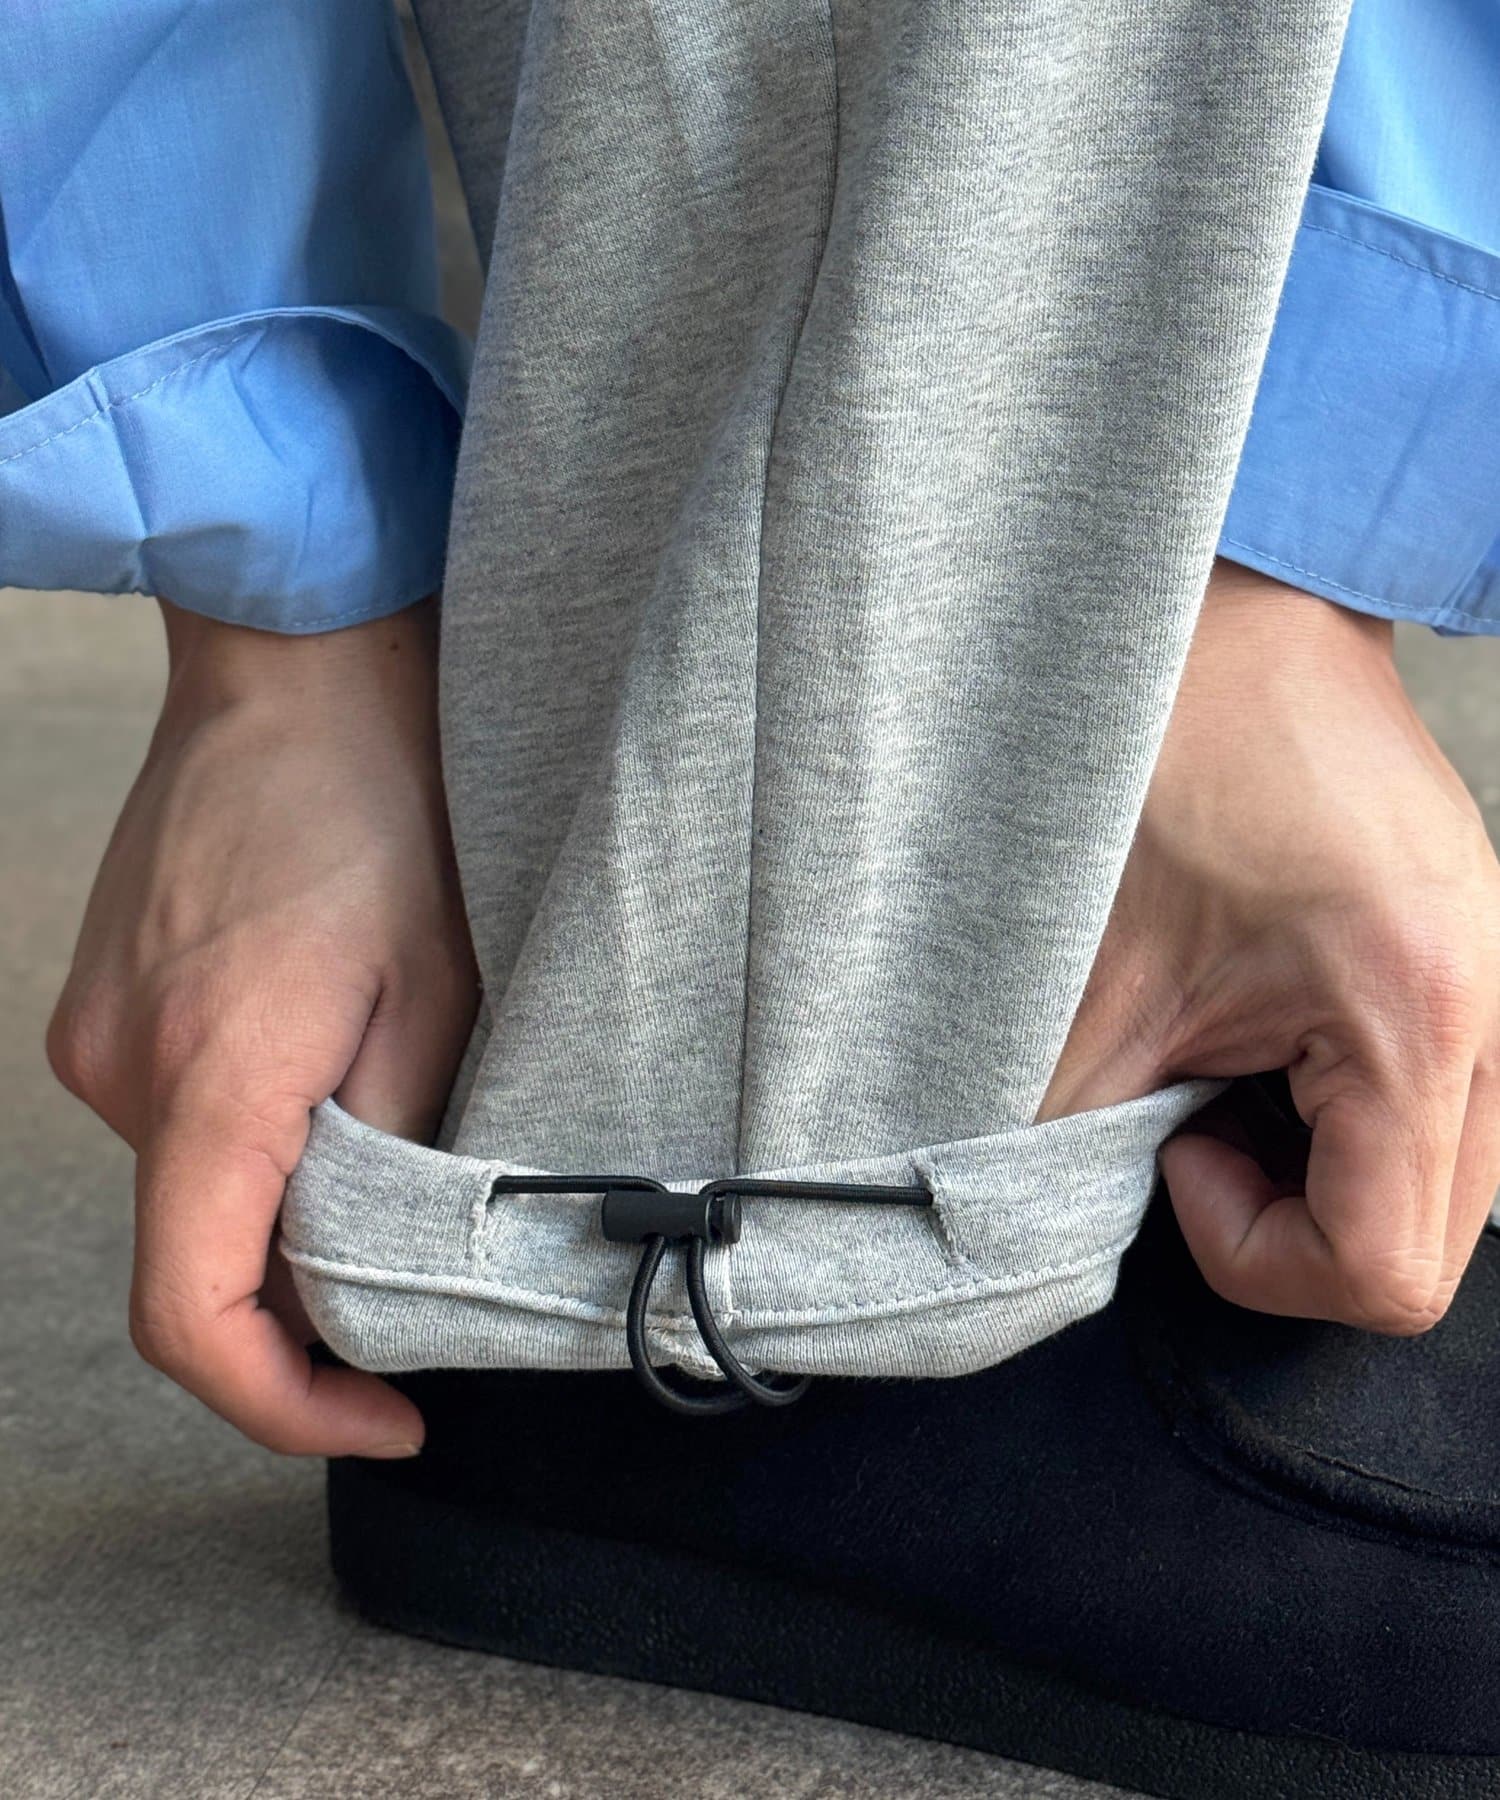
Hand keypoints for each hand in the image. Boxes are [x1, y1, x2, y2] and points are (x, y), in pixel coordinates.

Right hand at [47, 597, 477, 1454]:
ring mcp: (98, 1039)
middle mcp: (124, 1072)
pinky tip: (320, 1061)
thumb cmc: (382, 810)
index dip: (286, 1406)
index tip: (384, 1416)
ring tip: (379, 1114)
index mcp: (214, 1076)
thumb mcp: (440, 994)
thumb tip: (369, 1268)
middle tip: (420, 1263)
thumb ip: (397, 1151)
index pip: (194, 1315)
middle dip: (311, 1299)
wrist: (293, 675)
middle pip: (199, 1262)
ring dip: (283, 1199)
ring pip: (194, 1191)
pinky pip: (177, 1124)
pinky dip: (249, 1138)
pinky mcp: (101, 1008)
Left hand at [1039, 560, 1499, 1332]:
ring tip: (1228, 1067)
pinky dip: (1338, 1122)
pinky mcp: (1476, 978)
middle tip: (1193, 1114)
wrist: (1246, 628)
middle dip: (1287, 1221)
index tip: (1175, 1153)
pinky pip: (1432, 1122)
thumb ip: (1072, 1133)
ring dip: (1314, 1171)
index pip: (1385, 1273)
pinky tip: (1264, 1044)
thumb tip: (1047, 1241)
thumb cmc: (1177, 758)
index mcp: (1414, 1014)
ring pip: (1431, 1194)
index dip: (1255, 1252)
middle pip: (1421, 1251)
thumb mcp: (1093, 976)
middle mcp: (1497, 1017)